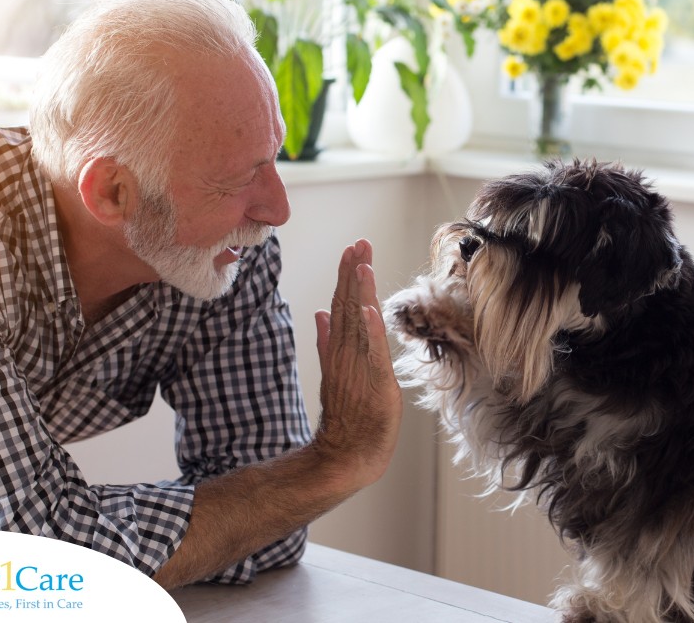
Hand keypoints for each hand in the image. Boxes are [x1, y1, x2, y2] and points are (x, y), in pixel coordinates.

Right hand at [313, 239, 403, 491]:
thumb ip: (326, 342)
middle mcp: (347, 352)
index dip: (348, 275)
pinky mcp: (373, 381)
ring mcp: (358, 366)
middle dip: (354, 273)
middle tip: (359, 244)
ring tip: (362, 263)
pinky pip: (372, 351)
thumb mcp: (334, 372)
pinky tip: (370, 309)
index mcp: (340, 347)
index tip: (353, 249)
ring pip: (359, 321)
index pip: (343, 304)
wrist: (348, 451)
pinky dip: (371, 329)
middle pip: (349, 305)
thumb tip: (320, 313)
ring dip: (361, 292)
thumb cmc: (348, 415)